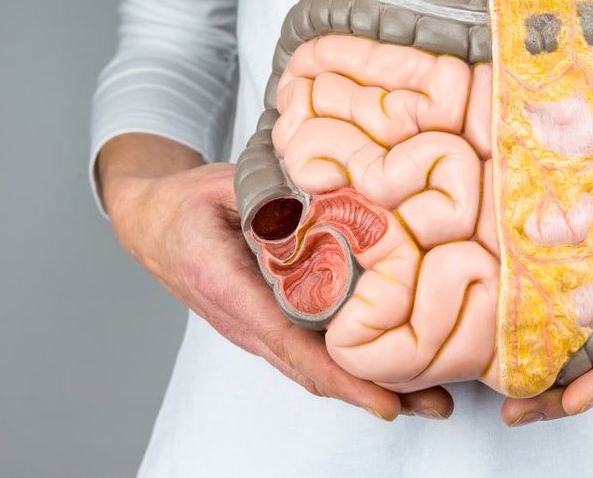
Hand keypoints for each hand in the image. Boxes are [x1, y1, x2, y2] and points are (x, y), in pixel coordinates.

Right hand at [100, 134, 453, 420]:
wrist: (154, 225)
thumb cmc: (188, 205)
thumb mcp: (223, 187)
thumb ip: (271, 196)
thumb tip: (330, 196)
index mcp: (230, 289)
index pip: (292, 343)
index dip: (343, 376)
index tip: (387, 400)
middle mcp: (246, 323)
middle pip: (314, 371)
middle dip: (375, 392)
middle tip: (437, 405)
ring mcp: (258, 330)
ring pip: (317, 368)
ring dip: (372, 384)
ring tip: (432, 397)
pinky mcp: (270, 326)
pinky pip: (313, 352)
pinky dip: (354, 366)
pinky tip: (395, 368)